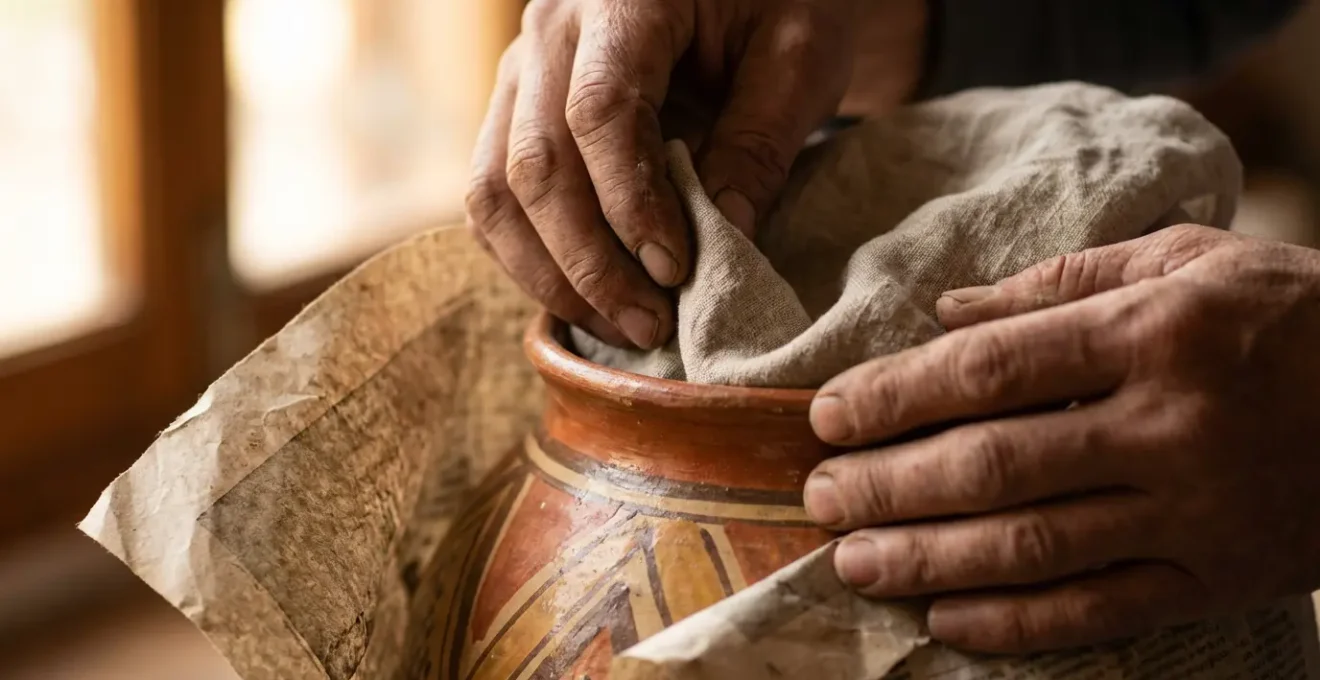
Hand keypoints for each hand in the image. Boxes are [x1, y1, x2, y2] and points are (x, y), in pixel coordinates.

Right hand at [466, 0, 925, 346]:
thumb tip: (725, 237)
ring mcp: (519, 73)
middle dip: (589, 261)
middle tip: (651, 324)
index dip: (630, 203)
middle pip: (536, 163)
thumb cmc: (779, 4)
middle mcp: (548, 32)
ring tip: (621, 326)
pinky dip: (528, 259)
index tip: (675, 270)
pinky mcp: (514, 114)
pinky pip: (492, 200)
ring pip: (495, 190)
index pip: (600, 112)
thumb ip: (761, 139)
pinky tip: (588, 299)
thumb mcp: (800, 55)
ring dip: (551, 273)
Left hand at [803, 225, 1319, 652]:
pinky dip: (1015, 623)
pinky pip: (1100, 612)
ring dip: (928, 560)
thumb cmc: (1288, 316)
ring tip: (854, 561)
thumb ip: (1058, 282)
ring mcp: (1196, 514)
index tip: (825, 415)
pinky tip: (946, 617)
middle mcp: (1171, 427)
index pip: (990, 369)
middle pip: (995, 465)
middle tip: (819, 496)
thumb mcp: (1186, 261)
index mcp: (1155, 333)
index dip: (893, 395)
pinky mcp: (1218, 579)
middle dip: (889, 485)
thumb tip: (945, 312)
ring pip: (1034, 549)